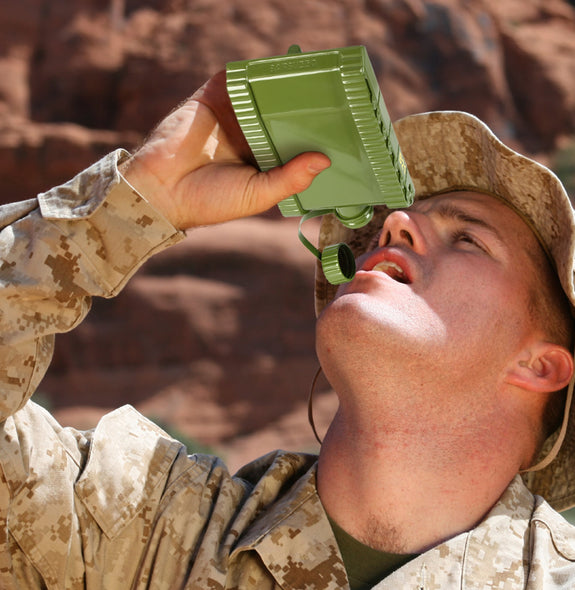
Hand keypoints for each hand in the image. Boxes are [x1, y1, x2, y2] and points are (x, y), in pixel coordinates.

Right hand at [121, 71, 330, 229]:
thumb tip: (324, 160)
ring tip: (316, 78)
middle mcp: (249, 137)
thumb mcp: (259, 194)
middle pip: (283, 116)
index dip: (314, 139)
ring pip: (264, 95)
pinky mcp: (213, 97)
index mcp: (261, 162)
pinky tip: (280, 69)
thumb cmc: (210, 201)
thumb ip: (291, 178)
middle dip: (305, 110)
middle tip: (336, 100)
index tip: (342, 132)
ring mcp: (231, 115)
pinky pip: (238, 79)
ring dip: (285, 87)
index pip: (293, 145)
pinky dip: (256, 72)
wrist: (161, 190)